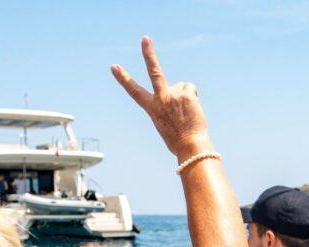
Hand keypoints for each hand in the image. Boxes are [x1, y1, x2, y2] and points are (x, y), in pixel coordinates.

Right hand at [111, 37, 211, 160]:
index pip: (134, 91)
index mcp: (151, 108)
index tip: (114, 66)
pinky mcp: (186, 93)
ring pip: (181, 86)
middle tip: (145, 38)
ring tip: (187, 113)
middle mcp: (160, 98)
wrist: (190, 146)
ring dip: (186, 97)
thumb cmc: (177, 139)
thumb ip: (167, 107)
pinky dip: (194, 98)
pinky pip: (191, 89)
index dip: (123, 78)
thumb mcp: (165, 123)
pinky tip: (193, 110)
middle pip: (154, 71)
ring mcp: (173, 94)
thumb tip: (178, 96)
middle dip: (148, 54)